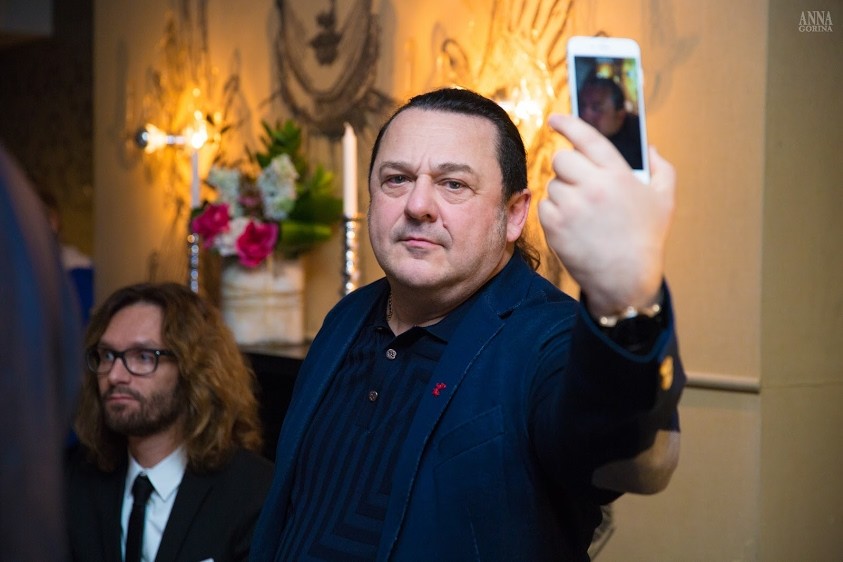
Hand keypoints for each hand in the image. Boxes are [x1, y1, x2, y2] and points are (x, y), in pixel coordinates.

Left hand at [538, 114, 674, 316]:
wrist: (625, 278)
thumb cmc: (646, 238)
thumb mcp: (664, 200)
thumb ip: (661, 168)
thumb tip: (649, 147)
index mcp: (618, 174)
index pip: (587, 137)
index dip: (568, 124)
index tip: (554, 120)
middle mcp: (593, 186)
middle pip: (561, 158)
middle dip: (567, 167)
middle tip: (579, 182)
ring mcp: (572, 206)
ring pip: (553, 184)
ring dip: (563, 193)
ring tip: (583, 212)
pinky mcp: (555, 225)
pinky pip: (545, 206)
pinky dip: (554, 213)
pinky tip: (573, 224)